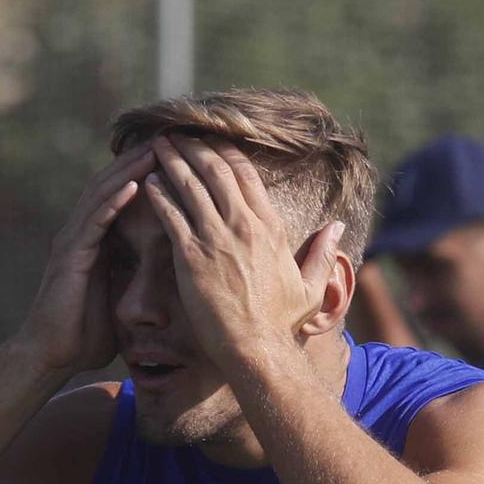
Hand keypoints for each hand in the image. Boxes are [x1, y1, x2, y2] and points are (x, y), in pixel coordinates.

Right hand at [14, 148, 157, 375]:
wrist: (51, 356)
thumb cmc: (85, 334)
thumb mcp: (120, 300)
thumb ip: (135, 279)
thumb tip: (168, 276)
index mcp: (94, 241)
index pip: (120, 193)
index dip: (145, 170)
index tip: (177, 154)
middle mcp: (80, 234)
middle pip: (111, 183)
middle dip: (140, 158)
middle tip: (171, 135)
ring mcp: (72, 242)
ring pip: (102, 194)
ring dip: (129, 170)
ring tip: (157, 149)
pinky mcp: (70, 257)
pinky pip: (94, 222)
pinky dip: (113, 201)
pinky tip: (134, 184)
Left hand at [140, 135, 343, 370]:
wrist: (256, 348)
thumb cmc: (280, 323)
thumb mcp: (311, 286)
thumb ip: (322, 253)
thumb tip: (338, 227)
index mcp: (270, 226)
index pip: (247, 174)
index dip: (225, 152)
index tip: (210, 140)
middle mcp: (244, 225)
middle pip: (216, 170)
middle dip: (194, 147)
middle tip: (176, 135)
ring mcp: (217, 238)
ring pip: (191, 185)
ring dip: (172, 161)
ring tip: (157, 147)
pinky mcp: (191, 256)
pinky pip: (170, 214)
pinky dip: (158, 194)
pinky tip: (145, 181)